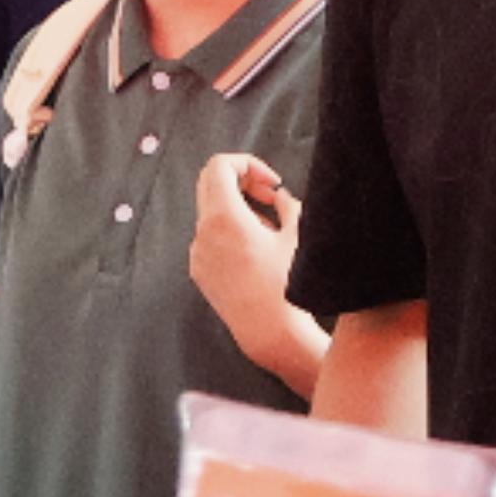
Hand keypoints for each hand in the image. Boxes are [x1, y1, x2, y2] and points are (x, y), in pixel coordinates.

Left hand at [186, 154, 307, 363]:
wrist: (270, 332)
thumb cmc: (287, 285)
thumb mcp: (298, 235)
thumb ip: (288, 205)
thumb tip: (280, 197)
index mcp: (225, 217)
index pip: (220, 166)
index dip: (248, 164)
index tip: (271, 182)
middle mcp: (203, 232)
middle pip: (210, 183)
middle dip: (242, 181)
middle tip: (269, 196)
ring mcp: (197, 252)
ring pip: (211, 211)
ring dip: (238, 208)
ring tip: (270, 230)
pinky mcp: (199, 271)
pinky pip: (209, 237)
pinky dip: (229, 231)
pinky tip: (255, 252)